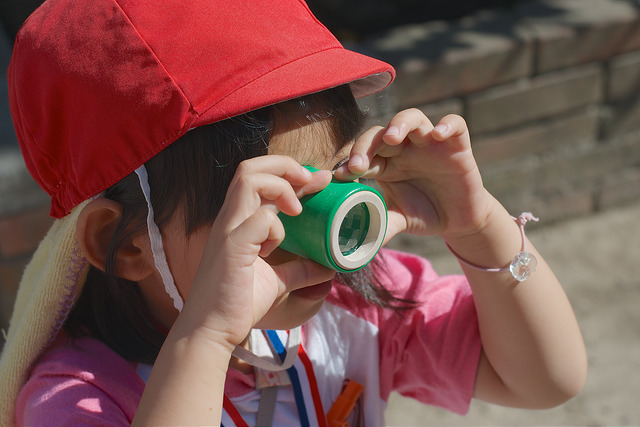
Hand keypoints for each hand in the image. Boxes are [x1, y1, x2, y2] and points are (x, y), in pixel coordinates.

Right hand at [178, 155, 333, 349]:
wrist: (212, 330)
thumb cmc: (237, 303)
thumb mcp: (277, 281)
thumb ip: (299, 269)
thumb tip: (326, 266)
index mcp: (238, 221)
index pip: (258, 177)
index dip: (289, 172)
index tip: (318, 180)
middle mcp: (230, 218)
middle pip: (250, 167)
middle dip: (286, 166)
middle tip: (311, 181)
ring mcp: (229, 230)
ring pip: (249, 179)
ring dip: (280, 186)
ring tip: (297, 209)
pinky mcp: (233, 247)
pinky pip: (260, 219)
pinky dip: (276, 227)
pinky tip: (275, 247)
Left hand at [334, 109, 494, 241]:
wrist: (458, 220)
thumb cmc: (424, 214)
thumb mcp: (399, 220)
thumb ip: (380, 226)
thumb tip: (357, 244)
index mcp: (385, 164)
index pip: (364, 153)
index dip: (351, 161)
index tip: (340, 176)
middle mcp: (404, 148)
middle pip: (380, 133)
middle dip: (366, 145)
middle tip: (358, 164)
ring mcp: (429, 143)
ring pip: (413, 118)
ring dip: (399, 124)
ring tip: (391, 137)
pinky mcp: (456, 145)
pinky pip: (455, 124)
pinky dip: (447, 124)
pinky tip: (438, 134)